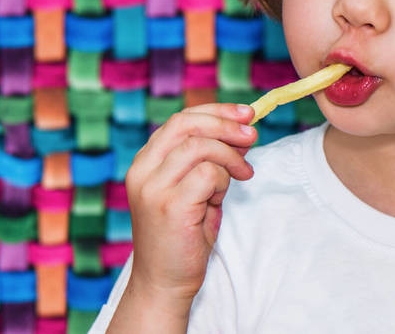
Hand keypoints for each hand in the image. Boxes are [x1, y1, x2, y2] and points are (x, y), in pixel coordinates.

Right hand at [122, 103, 257, 306]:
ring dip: (230, 157)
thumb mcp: (198, 188)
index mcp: (146, 162)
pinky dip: (224, 180)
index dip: (217, 112)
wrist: (166, 281)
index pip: (181, 119)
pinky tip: (221, 198)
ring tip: (243, 174)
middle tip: (252, 135)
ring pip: (200, 146)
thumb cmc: (185, 235)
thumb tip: (242, 130)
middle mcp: (142, 170)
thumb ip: (211, 159)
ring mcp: (152, 188)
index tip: (246, 114)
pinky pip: (208, 173)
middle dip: (226, 124)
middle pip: (187, 124)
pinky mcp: (168, 205)